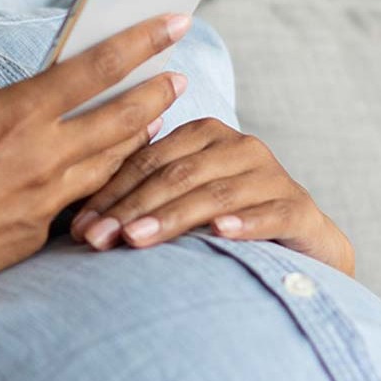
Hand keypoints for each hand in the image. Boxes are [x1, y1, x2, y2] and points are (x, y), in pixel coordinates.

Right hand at [0, 13, 193, 324]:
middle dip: (157, 92)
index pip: (95, 69)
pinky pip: (81, 196)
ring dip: (138, 136)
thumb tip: (11, 101)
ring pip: (111, 161)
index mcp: (14, 116)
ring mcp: (44, 201)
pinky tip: (103, 168)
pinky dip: (101, 175)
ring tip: (153, 119)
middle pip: (122, 119)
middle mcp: (41, 157)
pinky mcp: (36, 235)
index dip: (140, 42)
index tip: (172, 24)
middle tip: (177, 77)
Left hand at [67, 117, 355, 275]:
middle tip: (96, 238)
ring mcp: (271, 174)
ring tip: (136, 238)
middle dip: (130, 208)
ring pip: (213, 195)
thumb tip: (78, 220)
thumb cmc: (226, 221)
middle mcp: (238, 146)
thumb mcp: (182, 202)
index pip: (147, 159)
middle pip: (175, 175)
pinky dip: (243, 223)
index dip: (110, 190)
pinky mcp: (298, 207)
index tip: (79, 225)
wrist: (302, 246)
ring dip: (171, 218)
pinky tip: (219, 233)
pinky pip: (268, 213)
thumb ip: (143, 197)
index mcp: (203, 134)